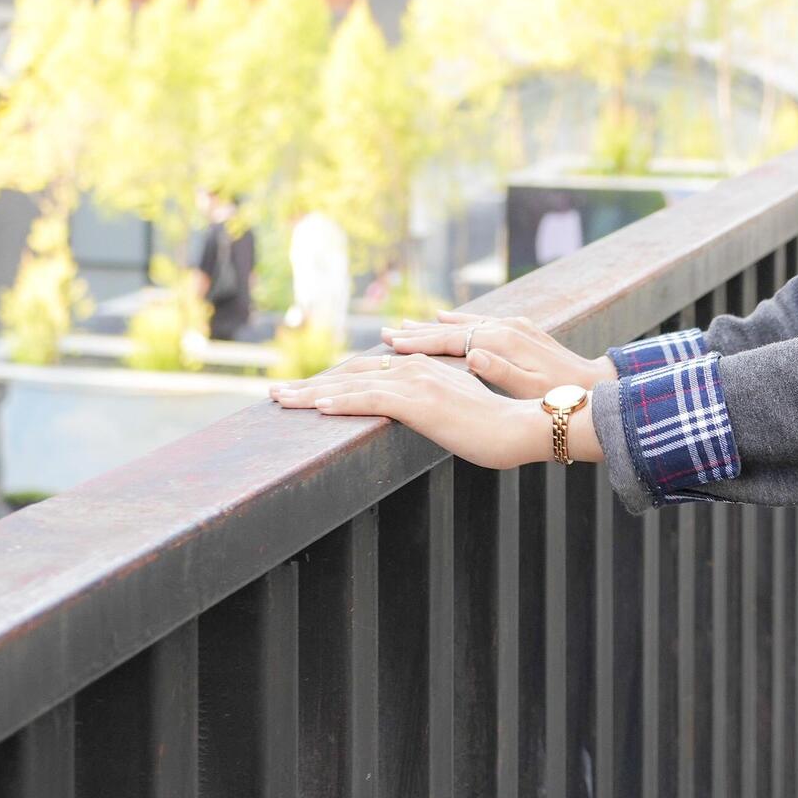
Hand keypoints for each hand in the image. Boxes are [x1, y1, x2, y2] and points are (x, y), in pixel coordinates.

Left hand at [268, 351, 560, 469]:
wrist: (520, 427)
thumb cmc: (497, 426)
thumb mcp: (460, 410)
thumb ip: (438, 403)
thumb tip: (424, 412)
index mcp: (424, 370)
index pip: (367, 372)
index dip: (333, 379)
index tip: (305, 390)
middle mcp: (415, 370)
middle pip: (350, 373)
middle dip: (309, 384)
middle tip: (276, 393)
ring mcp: (415, 384)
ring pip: (350, 383)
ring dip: (310, 392)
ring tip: (280, 400)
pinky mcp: (417, 402)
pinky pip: (370, 399)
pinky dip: (340, 401)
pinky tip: (315, 407)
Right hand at [381, 309, 611, 399]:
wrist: (589, 381)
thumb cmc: (556, 394)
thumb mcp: (530, 388)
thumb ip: (501, 371)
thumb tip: (473, 355)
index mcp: (502, 342)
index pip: (451, 340)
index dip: (420, 343)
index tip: (390, 343)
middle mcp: (503, 328)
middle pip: (452, 328)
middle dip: (418, 332)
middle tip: (384, 333)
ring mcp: (510, 326)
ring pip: (462, 323)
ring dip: (433, 325)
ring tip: (405, 326)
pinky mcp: (517, 328)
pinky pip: (478, 321)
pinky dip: (457, 320)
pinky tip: (444, 317)